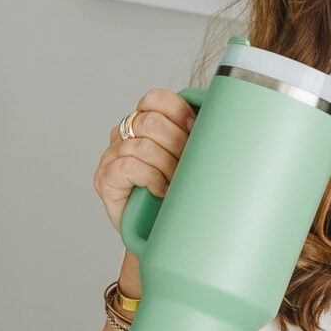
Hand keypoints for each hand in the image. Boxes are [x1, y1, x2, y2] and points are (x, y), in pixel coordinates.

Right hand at [94, 89, 194, 241]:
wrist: (156, 231)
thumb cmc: (174, 192)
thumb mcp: (188, 159)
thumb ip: (196, 138)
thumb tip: (226, 124)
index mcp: (143, 122)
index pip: (155, 99)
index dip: (178, 111)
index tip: (196, 129)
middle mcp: (123, 135)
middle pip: (151, 122)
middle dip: (177, 144)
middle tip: (188, 165)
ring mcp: (111, 155)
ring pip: (144, 146)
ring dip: (167, 166)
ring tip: (176, 183)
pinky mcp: (104, 177)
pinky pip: (129, 166)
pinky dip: (151, 178)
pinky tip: (160, 190)